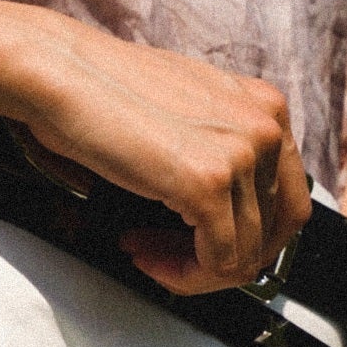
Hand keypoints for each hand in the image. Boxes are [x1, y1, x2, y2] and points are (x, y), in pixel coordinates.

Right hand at [0, 3, 311, 294]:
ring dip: (194, 269)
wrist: (61, 73)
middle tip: (173, 258)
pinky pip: (217, 262)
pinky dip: (182, 273)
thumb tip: (214, 205)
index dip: (242, 234)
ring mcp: (242, 155)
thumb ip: (213, 148)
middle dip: (221, 258)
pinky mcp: (207, 184)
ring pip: (247, 255)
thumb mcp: (182, 112)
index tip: (194, 240)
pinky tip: (143, 251)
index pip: (284, 198)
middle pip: (275, 231)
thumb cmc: (101, 89)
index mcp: (265, 108)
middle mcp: (266, 127)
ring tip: (148, 252)